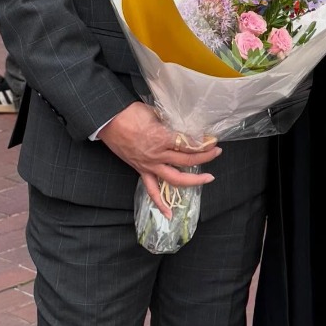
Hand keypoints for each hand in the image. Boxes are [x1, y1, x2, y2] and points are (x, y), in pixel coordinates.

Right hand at [98, 102, 220, 218]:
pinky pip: (151, 190)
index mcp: (162, 138)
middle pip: (187, 159)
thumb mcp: (154, 112)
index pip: (189, 144)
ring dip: (194, 180)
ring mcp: (150, 165)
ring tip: (208, 178)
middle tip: (217, 152)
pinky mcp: (141, 170)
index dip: (203, 143)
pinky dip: (160, 202)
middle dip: (205, 156)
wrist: (108, 121)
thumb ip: (169, 121)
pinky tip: (169, 213)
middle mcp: (158, 155)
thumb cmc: (130, 113)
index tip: (213, 140)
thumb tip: (182, 123)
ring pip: (175, 178)